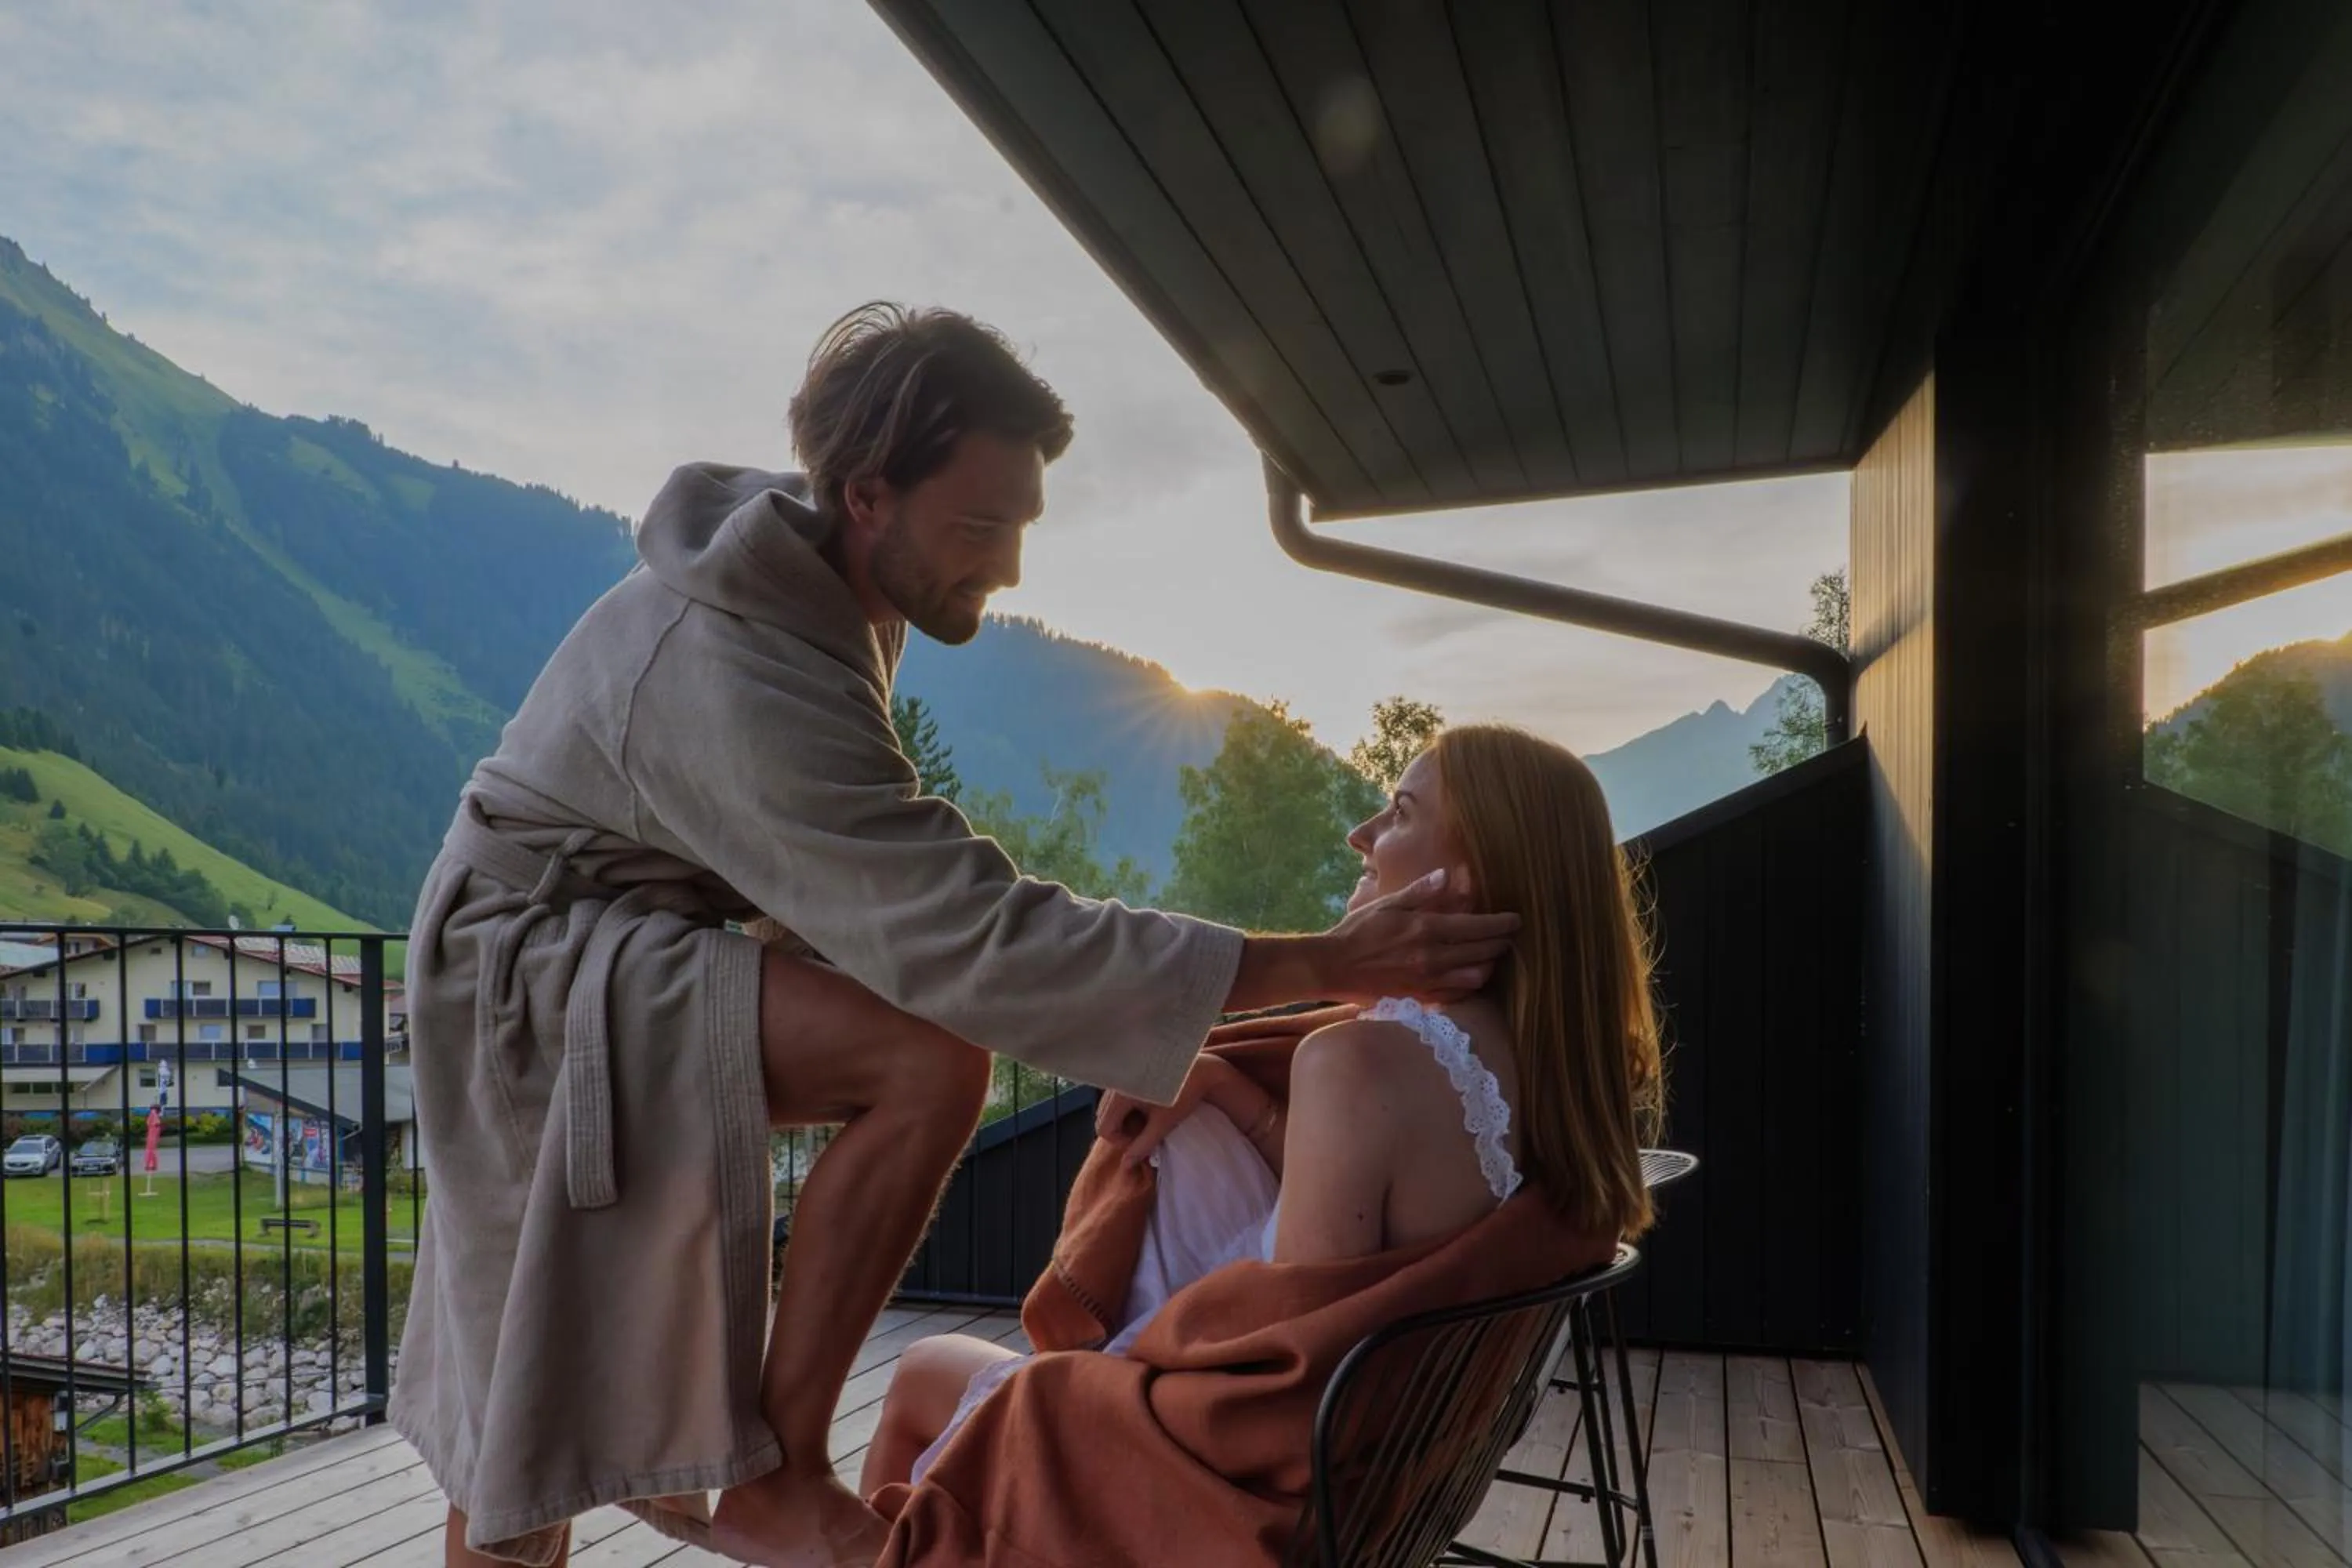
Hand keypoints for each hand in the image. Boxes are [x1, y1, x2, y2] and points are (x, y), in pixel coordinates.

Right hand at [1095, 1053, 1239, 1169]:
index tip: (1143, 1139)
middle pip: (1104, 1117)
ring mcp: (1120, 1077)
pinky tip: (1147, 1107)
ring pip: (1110, 1108)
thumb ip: (1142, 1146)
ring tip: (1149, 1118)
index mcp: (1120, 1094)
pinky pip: (1117, 1097)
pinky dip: (1128, 1107)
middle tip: (1147, 1130)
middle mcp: (1115, 1083)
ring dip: (1126, 1119)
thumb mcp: (1162, 1124)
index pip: (1104, 1128)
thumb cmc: (1183, 1096)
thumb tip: (1126, 1165)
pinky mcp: (1127, 1074)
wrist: (1201, 1069)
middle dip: (1123, 1129)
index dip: (1122, 1140)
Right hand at [1318, 868, 1517, 1001]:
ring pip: (1475, 977)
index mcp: (1425, 929)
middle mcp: (1432, 957)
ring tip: (1492, 955)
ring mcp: (1428, 980)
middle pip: (1482, 952)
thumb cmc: (1358, 931)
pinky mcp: (1421, 997)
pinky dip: (1470, 984)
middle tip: (1510, 935)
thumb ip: (1420, 892)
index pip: (1476, 927)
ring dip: (1489, 965)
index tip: (1516, 919)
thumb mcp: (1386, 904)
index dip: (1501, 923)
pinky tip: (1471, 976)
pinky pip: (1457, 994)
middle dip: (1501, 943)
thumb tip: (1447, 876)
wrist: (1333, 968)